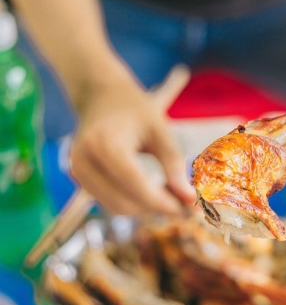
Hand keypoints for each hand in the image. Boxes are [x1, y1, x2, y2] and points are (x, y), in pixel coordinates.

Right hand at [69, 75, 195, 215]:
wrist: (101, 95)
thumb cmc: (134, 108)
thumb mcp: (159, 130)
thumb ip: (173, 163)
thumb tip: (189, 198)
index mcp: (104, 144)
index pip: (136, 185)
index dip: (163, 202)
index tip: (188, 208)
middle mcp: (84, 161)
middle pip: (124, 202)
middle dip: (156, 208)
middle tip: (184, 203)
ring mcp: (77, 171)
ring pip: (116, 207)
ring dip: (145, 208)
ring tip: (171, 196)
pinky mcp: (79, 178)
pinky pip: (109, 201)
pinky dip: (133, 203)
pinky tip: (153, 192)